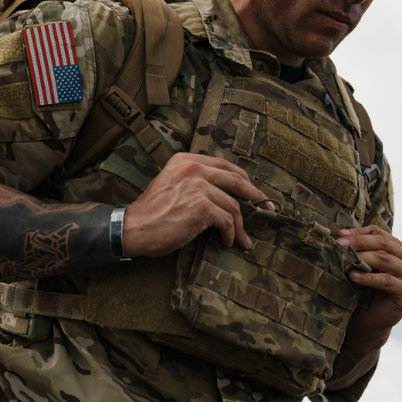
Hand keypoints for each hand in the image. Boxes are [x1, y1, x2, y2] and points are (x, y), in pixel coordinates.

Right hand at [121, 153, 273, 257]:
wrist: (134, 228)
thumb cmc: (153, 212)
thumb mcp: (172, 183)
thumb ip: (196, 180)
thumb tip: (228, 193)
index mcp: (187, 160)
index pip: (226, 166)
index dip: (244, 180)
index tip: (256, 193)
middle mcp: (194, 169)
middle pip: (236, 180)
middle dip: (256, 197)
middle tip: (267, 209)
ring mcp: (198, 186)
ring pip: (233, 206)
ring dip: (240, 225)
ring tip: (241, 239)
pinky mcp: (202, 206)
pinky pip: (227, 221)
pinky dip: (230, 233)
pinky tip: (227, 241)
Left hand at [337, 225, 401, 353]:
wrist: (370, 320)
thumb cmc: (365, 290)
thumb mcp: (363, 266)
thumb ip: (360, 251)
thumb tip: (341, 234)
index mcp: (399, 249)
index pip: (380, 233)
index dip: (360, 232)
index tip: (340, 233)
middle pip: (383, 244)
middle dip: (359, 242)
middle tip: (340, 244)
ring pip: (385, 259)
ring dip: (362, 257)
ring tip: (344, 259)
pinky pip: (386, 280)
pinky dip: (368, 277)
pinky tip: (353, 276)